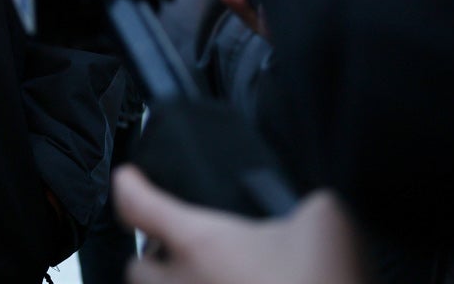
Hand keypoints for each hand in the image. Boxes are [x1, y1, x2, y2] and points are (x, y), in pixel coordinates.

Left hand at [113, 167, 365, 283]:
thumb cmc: (325, 280)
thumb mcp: (325, 221)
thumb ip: (303, 206)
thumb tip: (303, 212)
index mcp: (201, 244)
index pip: (139, 206)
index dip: (129, 188)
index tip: (129, 179)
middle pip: (138, 267)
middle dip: (155, 256)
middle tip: (184, 248)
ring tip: (210, 280)